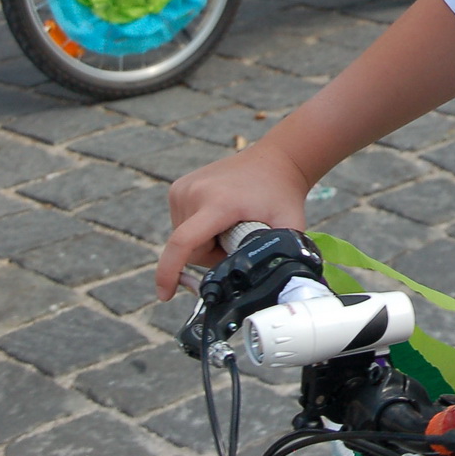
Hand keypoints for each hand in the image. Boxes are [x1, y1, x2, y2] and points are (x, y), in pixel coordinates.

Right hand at [156, 143, 311, 299]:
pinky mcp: (178, 187)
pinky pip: (182, 225)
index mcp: (219, 203)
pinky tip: (221, 216)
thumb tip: (286, 284)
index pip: (183, 242)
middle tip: (239, 239)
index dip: (169, 272)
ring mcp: (183, 188)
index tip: (164, 295)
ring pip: (184, 239)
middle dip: (212, 255)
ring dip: (206, 242)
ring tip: (232, 223)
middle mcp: (194, 192)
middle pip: (190, 249)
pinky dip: (199, 229)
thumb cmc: (282, 194)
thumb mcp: (290, 224)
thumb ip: (287, 255)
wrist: (274, 160)